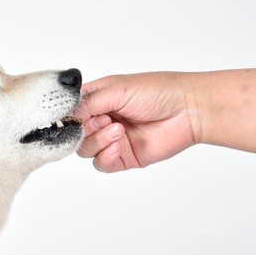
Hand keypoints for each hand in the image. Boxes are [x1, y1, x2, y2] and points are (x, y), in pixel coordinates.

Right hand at [75, 72, 197, 172]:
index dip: (70, 116)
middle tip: (105, 121)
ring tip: (118, 130)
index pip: (72, 111)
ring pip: (86, 149)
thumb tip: (67, 115)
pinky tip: (118, 146)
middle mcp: (103, 119)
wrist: (188, 110)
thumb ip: (89, 103)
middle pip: (76, 133)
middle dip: (86, 129)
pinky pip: (102, 164)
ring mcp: (113, 139)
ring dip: (98, 141)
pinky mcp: (124, 156)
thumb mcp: (117, 90)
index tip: (75, 117)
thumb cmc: (158, 91)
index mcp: (98, 99)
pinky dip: (105, 156)